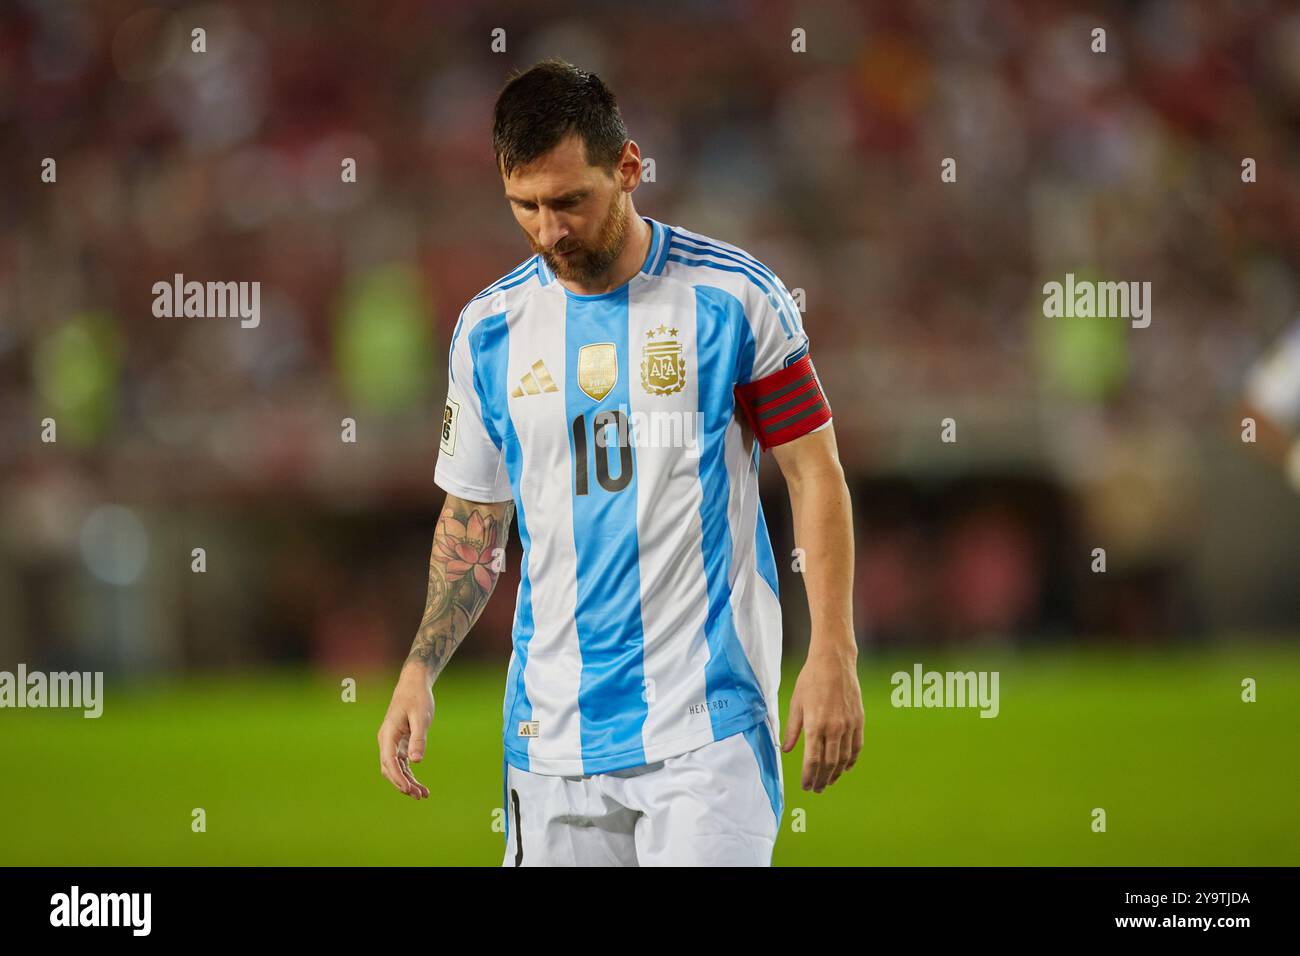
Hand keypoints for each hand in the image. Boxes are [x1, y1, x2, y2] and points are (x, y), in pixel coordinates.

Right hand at [377, 666, 433, 799]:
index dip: (397, 777)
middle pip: (390, 768)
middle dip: (402, 784)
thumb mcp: (421, 717)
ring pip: (396, 769)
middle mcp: (387, 740)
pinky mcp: (400, 744)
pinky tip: (421, 786)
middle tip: (419, 795)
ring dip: (407, 782)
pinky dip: (410, 775)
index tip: (408, 789)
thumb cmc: (417, 698)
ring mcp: (392, 743)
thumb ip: (418, 738)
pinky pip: (402, 764)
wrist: (413, 685)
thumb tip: (416, 761)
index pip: (389, 760)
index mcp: (388, 733)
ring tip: (423, 795)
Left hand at [782, 646, 862, 792]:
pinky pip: (856, 747)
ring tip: (829, 782)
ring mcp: (848, 725)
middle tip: (816, 789)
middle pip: (829, 764)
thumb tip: (787, 750)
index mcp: (815, 725)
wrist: (834, 661)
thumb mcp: (796, 703)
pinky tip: (846, 768)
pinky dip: (851, 760)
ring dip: (836, 774)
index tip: (805, 786)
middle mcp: (834, 728)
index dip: (809, 776)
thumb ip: (792, 729)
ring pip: (844, 759)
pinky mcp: (859, 720)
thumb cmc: (810, 680)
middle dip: (822, 780)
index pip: (812, 760)